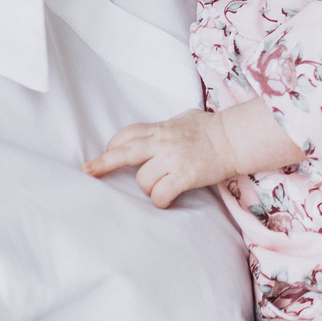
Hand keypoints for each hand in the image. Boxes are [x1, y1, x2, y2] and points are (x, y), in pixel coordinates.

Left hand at [86, 109, 236, 207]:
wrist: (235, 138)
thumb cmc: (211, 128)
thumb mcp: (183, 119)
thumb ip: (164, 128)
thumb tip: (153, 134)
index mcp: (160, 128)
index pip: (127, 134)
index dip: (114, 145)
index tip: (109, 153)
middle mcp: (162, 142)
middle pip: (124, 153)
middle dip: (103, 164)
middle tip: (86, 172)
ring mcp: (172, 159)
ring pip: (143, 180)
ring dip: (148, 189)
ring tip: (162, 188)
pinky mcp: (184, 175)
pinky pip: (160, 194)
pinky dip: (160, 201)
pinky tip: (168, 200)